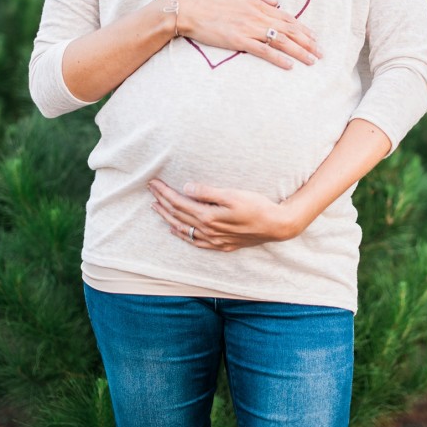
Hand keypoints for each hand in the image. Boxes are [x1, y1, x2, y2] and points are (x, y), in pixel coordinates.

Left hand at [148, 179, 302, 250]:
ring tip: (156, 208)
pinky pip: (195, 241)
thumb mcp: (232, 194)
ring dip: (167, 218)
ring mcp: (214, 240)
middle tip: (150, 189)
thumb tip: (186, 187)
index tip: (153, 182)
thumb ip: (208, 192)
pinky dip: (182, 235)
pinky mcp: (221, 244)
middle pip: (177, 215)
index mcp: (208, 216)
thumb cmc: (256, 206)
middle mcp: (208, 230)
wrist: (276, 225)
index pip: (179, 202)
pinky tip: (176, 230)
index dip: (164, 192)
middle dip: (162, 202)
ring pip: (183, 229)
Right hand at [176, 0, 321, 69]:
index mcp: (257, 4)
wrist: (187, 8)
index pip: (286, 18)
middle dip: (307, 42)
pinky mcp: (238, 40)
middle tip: (320, 53)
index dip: (302, 28)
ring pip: (280, 41)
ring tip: (312, 61)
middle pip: (288, 30)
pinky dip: (277, 58)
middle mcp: (256, 16)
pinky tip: (289, 66)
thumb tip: (275, 2)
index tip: (314, 37)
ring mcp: (248, 29)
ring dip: (298, 51)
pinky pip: (262, 51)